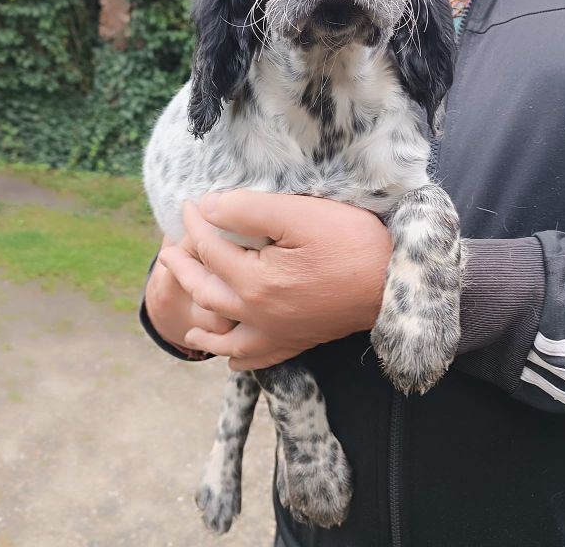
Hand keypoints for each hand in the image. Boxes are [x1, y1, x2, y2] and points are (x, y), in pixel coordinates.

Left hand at [158, 190, 390, 369]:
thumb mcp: (299, 214)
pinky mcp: (294, 343)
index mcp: (253, 281)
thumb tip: (207, 207)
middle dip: (182, 268)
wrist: (395, 287)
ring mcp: (274, 334)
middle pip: (205, 291)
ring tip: (184, 308)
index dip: (195, 223)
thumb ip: (248, 209)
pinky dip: (234, 358)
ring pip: (221, 335)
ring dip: (198, 320)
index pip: (210, 248)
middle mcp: (256, 315)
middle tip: (169, 249)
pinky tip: (227, 354)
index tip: (188, 204)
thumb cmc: (352, 245)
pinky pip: (253, 359)